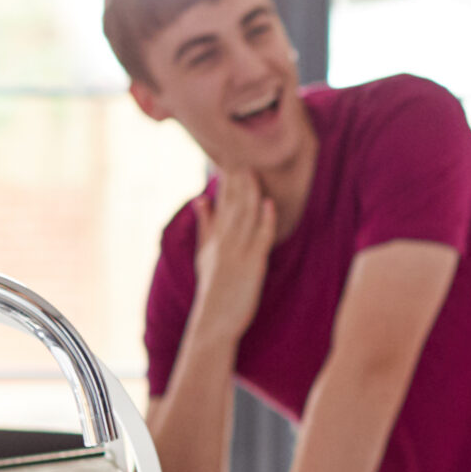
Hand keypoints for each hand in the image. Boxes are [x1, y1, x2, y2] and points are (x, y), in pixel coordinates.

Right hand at [191, 169, 277, 345]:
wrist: (213, 321)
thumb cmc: (213, 288)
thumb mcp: (203, 253)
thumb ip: (205, 225)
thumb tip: (201, 199)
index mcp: (214, 236)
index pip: (221, 200)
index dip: (227, 177)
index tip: (231, 153)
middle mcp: (223, 241)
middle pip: (232, 203)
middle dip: (238, 178)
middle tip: (242, 150)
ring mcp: (237, 252)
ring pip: (244, 216)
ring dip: (250, 192)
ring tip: (254, 168)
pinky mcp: (251, 266)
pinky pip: (259, 239)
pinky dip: (265, 221)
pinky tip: (269, 204)